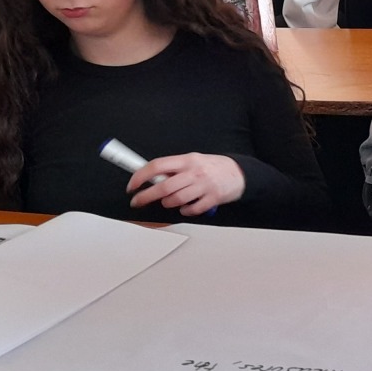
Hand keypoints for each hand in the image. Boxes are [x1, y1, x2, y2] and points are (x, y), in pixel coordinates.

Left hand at [127, 152, 245, 214]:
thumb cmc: (212, 167)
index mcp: (186, 160)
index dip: (140, 176)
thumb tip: (150, 176)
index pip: (157, 166)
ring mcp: (204, 186)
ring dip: (168, 203)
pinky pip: (192, 209)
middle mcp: (194, 172)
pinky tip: (186, 206)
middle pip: (163, 187)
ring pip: (176, 200)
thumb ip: (173, 168)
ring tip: (169, 201)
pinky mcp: (212, 199)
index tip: (132, 185)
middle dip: (145, 196)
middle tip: (137, 201)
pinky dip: (185, 210)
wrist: (239, 173)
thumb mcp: (192, 160)